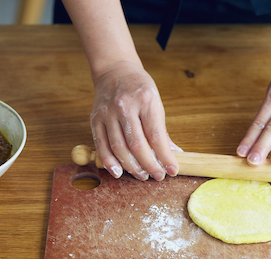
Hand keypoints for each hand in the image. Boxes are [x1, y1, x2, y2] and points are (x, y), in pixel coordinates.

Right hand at [90, 61, 180, 180]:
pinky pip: (101, 145)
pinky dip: (109, 161)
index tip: (172, 170)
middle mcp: (125, 106)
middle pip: (136, 144)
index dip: (165, 157)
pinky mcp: (96, 119)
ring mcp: (108, 113)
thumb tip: (175, 155)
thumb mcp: (156, 104)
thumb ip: (162, 131)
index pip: (156, 135)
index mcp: (145, 100)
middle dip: (148, 165)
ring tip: (142, 175)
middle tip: (157, 175)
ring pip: (118, 147)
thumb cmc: (139, 89)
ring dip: (131, 167)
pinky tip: (118, 172)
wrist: (115, 71)